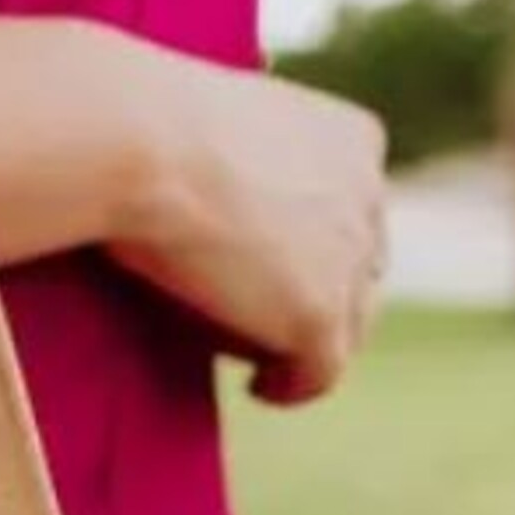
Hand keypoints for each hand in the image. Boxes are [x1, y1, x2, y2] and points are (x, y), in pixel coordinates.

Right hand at [106, 48, 388, 404]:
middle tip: (268, 321)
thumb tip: (217, 208)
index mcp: (355, 141)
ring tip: (261, 359)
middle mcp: (368, 198)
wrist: (145, 145)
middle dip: (322, 295)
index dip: (319, 245)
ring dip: (308, 345)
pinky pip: (320, 373)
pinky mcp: (317, 315)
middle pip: (361, 269)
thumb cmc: (153, 127)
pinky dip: (292, 386)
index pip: (353, 209)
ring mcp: (347, 260)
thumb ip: (247, 164)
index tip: (275, 267)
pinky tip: (258, 387)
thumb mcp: (224, 129)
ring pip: (349, 324)